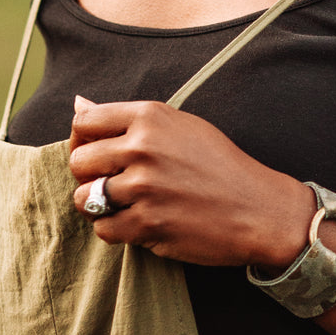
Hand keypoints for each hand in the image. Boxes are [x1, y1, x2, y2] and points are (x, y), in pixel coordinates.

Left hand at [69, 95, 314, 266]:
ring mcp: (144, 188)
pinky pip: (103, 230)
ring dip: (98, 206)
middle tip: (110, 182)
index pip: (84, 122)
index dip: (81, 139)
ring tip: (122, 204)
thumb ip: (128, 118)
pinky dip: (115, 230)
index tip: (95, 151)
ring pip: (84, 199)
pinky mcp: (148, 224)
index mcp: (150, 116)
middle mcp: (143, 148)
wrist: (257, 208)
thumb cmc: (219, 164)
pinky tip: (137, 222)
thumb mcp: (179, 125)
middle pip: (78, 161)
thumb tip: (78, 103)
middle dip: (88, 175)